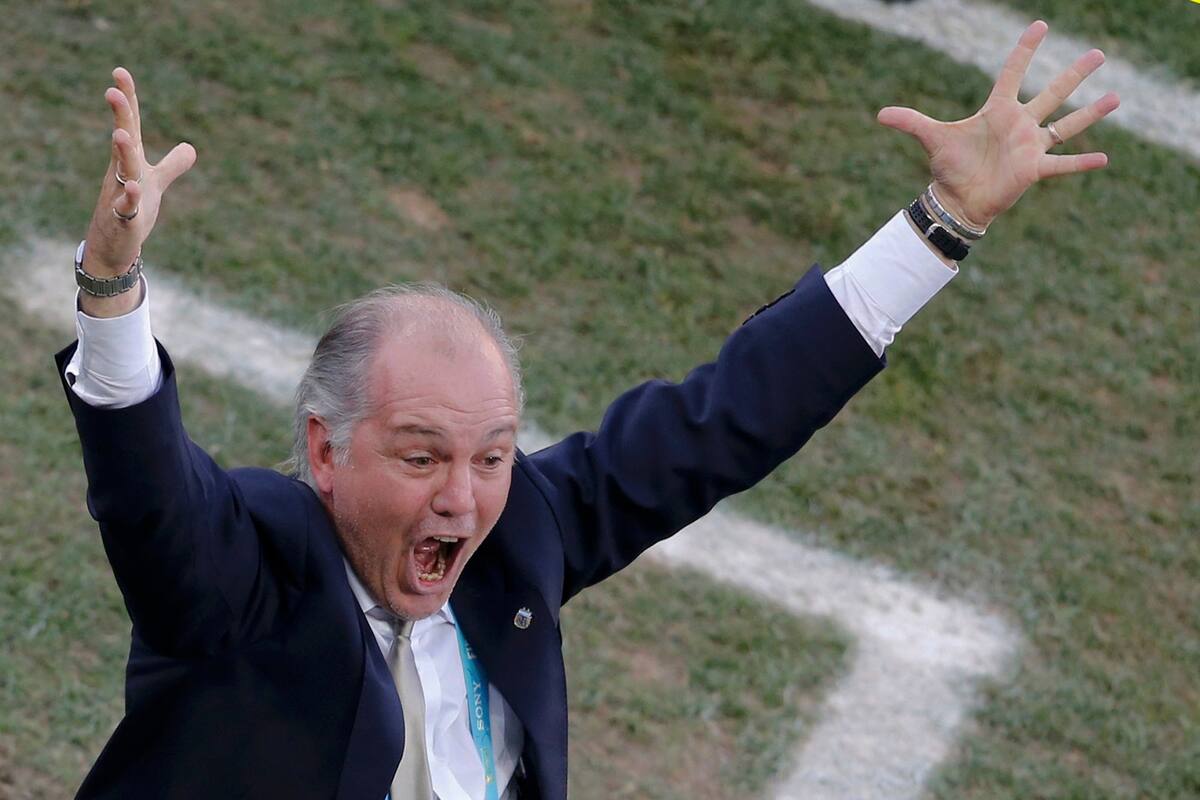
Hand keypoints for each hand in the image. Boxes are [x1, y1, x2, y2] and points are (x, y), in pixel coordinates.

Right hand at [82, 67, 195, 277]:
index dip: (127, 99)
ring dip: (122, 153)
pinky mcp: (123, 219)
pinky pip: (126, 207)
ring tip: (120, 134)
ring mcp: (120, 194)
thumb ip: (173, 164)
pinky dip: (131, 199)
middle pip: (123, 140)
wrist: (113, 246)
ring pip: (122, 171)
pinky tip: (136, 190)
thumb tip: (191, 147)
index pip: (130, 125)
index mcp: (131, 160)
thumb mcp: (156, 183)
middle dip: (120, 116)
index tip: (120, 71)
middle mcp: (123, 172)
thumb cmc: (133, 210)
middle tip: (113, 91)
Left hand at [877, 21, 1118, 229]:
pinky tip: (1105, 158)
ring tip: (1116, 96)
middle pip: (1052, 92)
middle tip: (1099, 52)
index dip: (1024, 51)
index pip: (1012, 73)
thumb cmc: (948, 168)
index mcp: (997, 111)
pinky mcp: (1034, 169)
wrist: (957, 199)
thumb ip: (910, 122)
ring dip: (1091, 112)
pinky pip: (1062, 164)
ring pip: (1066, 124)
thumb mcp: (931, 139)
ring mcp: (1030, 146)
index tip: (1039, 25)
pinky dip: (1081, 163)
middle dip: (1074, 73)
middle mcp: (1019, 124)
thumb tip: (880, 114)